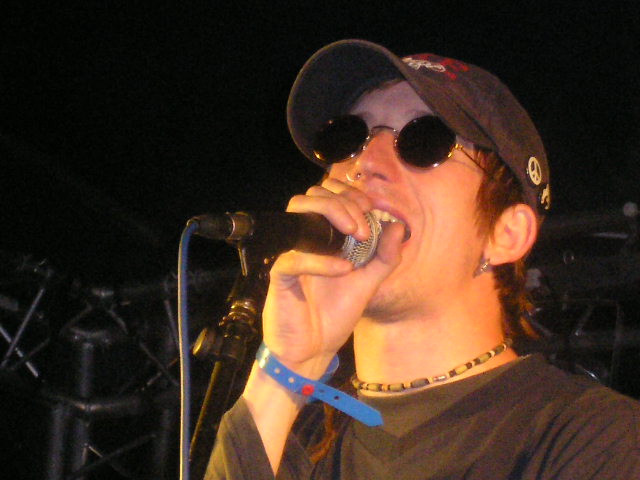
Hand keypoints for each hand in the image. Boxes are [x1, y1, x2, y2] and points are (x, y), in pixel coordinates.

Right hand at [261, 178, 403, 376]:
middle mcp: (307, 239)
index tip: (372, 211)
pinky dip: (321, 261)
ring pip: (298, 209)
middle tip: (364, 230)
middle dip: (345, 203)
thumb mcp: (370, 283)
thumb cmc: (336, 314)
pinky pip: (294, 257)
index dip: (353, 196)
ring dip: (331, 213)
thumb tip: (398, 226)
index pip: (331, 195)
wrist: (314, 349)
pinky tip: (344, 269)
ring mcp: (292, 253)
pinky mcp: (280, 275)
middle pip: (314, 194)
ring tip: (355, 235)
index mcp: (325, 236)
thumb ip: (386, 256)